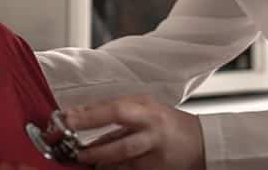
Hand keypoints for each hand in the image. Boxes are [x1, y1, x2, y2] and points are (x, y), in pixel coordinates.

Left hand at [64, 95, 205, 169]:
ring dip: (99, 155)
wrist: (201, 143)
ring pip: (122, 151)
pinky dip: (114, 169)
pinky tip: (103, 168)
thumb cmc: (168, 125)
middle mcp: (150, 123)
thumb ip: (119, 116)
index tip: (66, 116)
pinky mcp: (157, 166)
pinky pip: (130, 169)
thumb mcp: (147, 112)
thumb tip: (83, 120)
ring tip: (83, 157)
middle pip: (119, 118)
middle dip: (91, 123)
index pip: (113, 105)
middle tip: (69, 131)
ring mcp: (154, 146)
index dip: (88, 111)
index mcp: (146, 106)